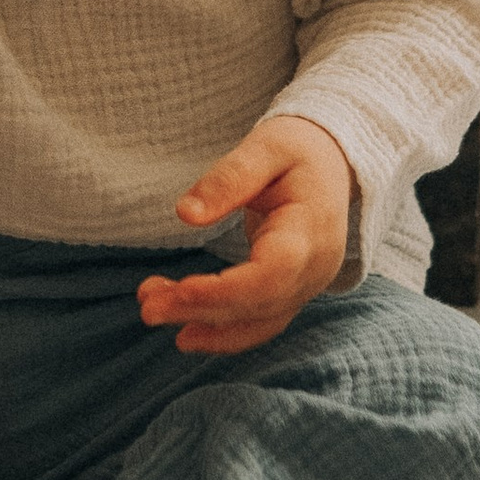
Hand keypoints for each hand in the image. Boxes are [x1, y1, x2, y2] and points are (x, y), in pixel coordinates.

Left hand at [138, 115, 357, 355]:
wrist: (332, 163)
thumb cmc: (298, 149)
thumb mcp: (265, 147)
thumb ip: (229, 178)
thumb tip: (185, 214)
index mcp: (312, 229)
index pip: (271, 275)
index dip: (225, 290)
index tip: (180, 290)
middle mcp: (315, 268)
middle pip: (258, 304)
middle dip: (201, 310)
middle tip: (147, 306)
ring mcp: (307, 285)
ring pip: (256, 320)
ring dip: (204, 324)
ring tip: (153, 310)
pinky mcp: (293, 292)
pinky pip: (259, 323)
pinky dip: (222, 332)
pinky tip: (184, 332)